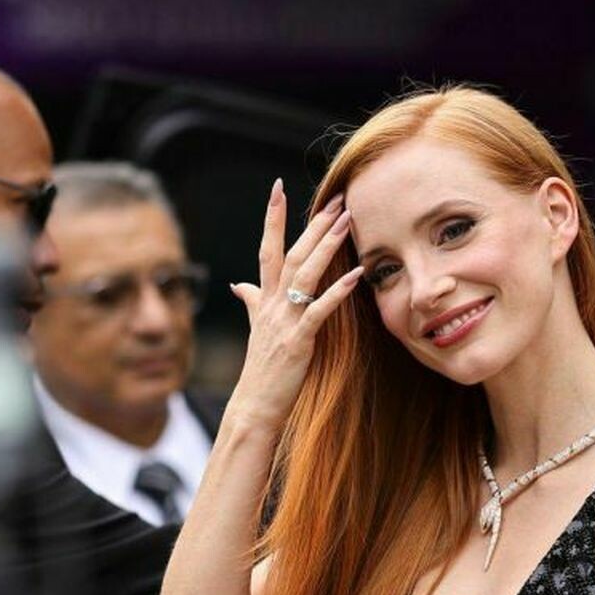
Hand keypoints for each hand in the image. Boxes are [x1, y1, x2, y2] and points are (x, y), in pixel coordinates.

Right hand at [224, 179, 365, 432]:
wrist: (254, 405)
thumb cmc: (261, 370)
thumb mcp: (256, 329)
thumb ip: (251, 302)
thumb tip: (238, 284)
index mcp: (264, 300)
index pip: (267, 249)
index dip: (272, 217)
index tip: (278, 188)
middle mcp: (272, 305)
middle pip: (291, 254)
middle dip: (313, 225)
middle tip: (336, 199)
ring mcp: (284, 322)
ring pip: (304, 275)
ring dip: (326, 246)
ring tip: (346, 221)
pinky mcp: (298, 342)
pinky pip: (319, 311)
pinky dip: (337, 291)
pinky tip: (356, 274)